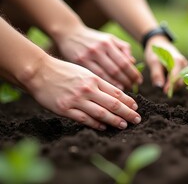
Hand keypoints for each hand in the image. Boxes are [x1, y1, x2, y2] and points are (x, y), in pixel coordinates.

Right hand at [26, 56, 140, 129]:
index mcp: (94, 79)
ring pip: (101, 113)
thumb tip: (116, 92)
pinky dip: (96, 124)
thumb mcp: (85, 71)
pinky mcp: (65, 109)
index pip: (116, 92)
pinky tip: (104, 127)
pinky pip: (84, 119)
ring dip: (115, 120)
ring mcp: (76, 100)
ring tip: (124, 125)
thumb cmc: (64, 71)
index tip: (136, 107)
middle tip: (137, 119)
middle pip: (113, 103)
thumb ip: (100, 81)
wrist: (40, 71)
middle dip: (127, 112)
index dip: (128, 101)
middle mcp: (87, 89)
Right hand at [56, 26, 142, 89]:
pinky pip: (93, 78)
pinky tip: (109, 94)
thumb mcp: (109, 38)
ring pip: (105, 77)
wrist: (69, 33)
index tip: (138, 81)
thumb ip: (123, 48)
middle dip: (127, 82)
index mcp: (107, 43)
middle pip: (116, 71)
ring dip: (116, 86)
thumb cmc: (93, 38)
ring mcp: (87, 58)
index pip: (124, 62)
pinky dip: (103, 86)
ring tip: (124, 94)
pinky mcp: (78, 65)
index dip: (133, 73)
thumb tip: (134, 63)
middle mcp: (98, 50)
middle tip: (133, 88)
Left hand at [144, 36, 187, 93]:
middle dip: (172, 87)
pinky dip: (174, 82)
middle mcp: (184, 64)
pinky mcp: (184, 69)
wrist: (158, 43)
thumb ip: (156, 74)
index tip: (164, 92)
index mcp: (177, 61)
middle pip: (181, 81)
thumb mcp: (153, 62)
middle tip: (162, 90)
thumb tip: (159, 87)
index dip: (170, 86)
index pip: (176, 78)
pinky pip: (181, 79)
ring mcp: (185, 66)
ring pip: (181, 81)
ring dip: (173, 85)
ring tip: (164, 83)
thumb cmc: (155, 52)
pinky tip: (167, 80)